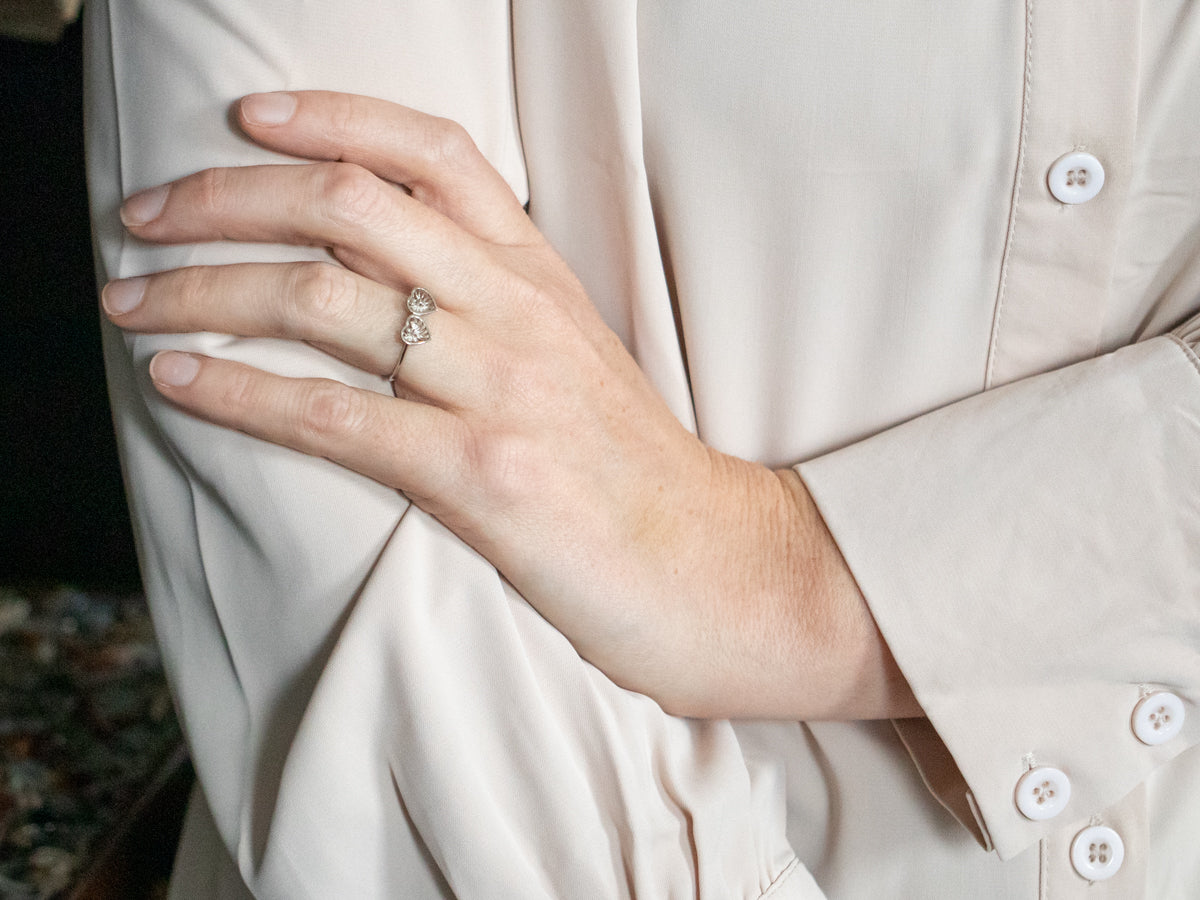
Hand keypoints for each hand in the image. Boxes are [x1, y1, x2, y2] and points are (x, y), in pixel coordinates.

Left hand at [104, 91, 917, 719]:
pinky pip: (333, 418)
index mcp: (541, 275)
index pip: (433, 154)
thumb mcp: (573, 357)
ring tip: (131, 300)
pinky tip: (176, 380)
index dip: (331, 118)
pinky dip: (238, 392)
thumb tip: (381, 278)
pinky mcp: (482, 477)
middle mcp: (516, 313)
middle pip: (350, 208)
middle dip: (226, 198)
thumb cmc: (633, 469)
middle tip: (147, 217)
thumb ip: (492, 304)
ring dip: (202, 291)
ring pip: (321, 301)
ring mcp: (501, 390)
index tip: (250, 118)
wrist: (715, 565)